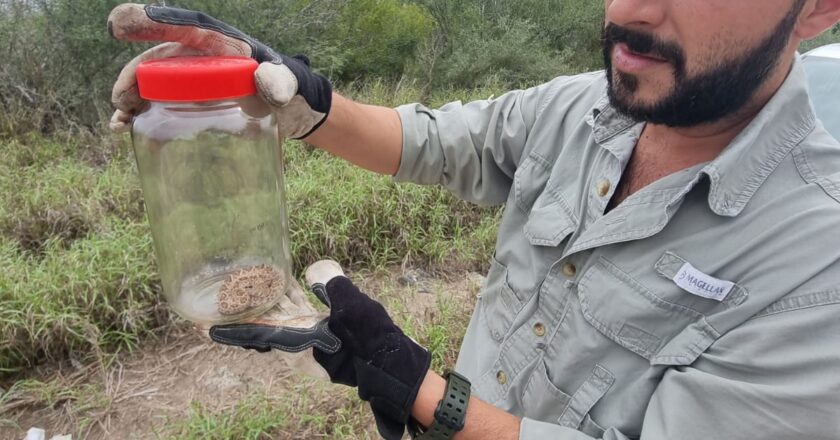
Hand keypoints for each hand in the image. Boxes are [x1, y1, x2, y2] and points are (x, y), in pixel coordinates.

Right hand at [107, 3, 331, 138]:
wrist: (291, 108)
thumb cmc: (288, 87)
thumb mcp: (288, 83)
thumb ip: (281, 81)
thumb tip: (264, 82)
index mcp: (220, 43)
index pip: (184, 27)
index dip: (151, 22)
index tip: (119, 23)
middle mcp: (198, 56)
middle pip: (157, 60)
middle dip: (133, 75)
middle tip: (122, 100)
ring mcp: (191, 79)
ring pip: (150, 82)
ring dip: (130, 98)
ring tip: (120, 121)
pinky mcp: (189, 101)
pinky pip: (156, 102)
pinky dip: (139, 113)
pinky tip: (125, 127)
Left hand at [210, 261, 430, 439]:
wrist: (393, 362)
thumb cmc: (371, 340)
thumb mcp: (352, 307)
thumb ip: (330, 285)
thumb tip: (315, 271)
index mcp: (298, 345)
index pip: (254, 336)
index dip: (228, 331)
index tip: (201, 328)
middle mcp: (297, 348)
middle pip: (261, 327)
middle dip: (243, 312)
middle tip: (222, 294)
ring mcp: (309, 343)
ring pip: (279, 321)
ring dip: (267, 303)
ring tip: (251, 280)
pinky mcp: (320, 336)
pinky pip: (296, 318)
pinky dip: (288, 303)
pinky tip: (287, 283)